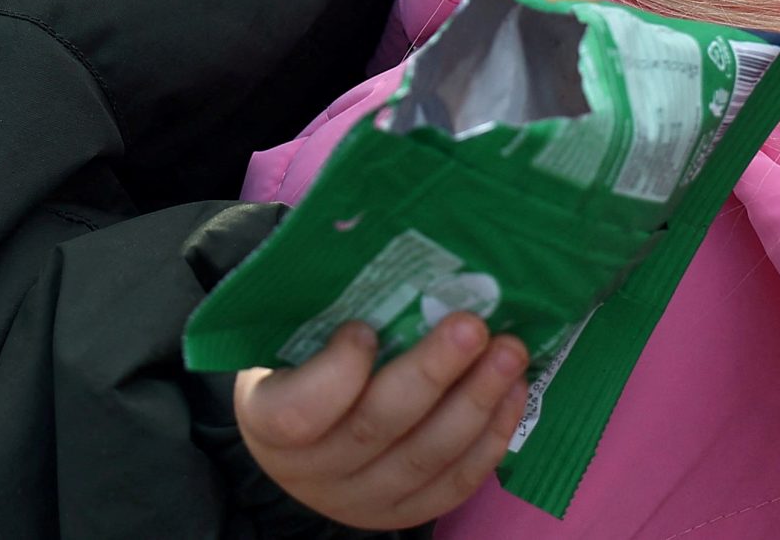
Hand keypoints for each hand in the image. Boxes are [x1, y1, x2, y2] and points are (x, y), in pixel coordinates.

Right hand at [234, 315, 528, 530]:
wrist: (296, 437)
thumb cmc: (293, 365)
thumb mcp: (287, 341)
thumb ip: (321, 318)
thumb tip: (389, 265)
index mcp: (267, 422)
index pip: (299, 412)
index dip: (337, 374)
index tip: (365, 328)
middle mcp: (311, 474)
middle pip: (376, 427)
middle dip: (432, 373)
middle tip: (472, 325)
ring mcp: (359, 501)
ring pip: (424, 458)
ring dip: (476, 402)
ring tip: (509, 353)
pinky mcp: (402, 514)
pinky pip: (453, 485)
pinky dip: (489, 438)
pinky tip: (512, 393)